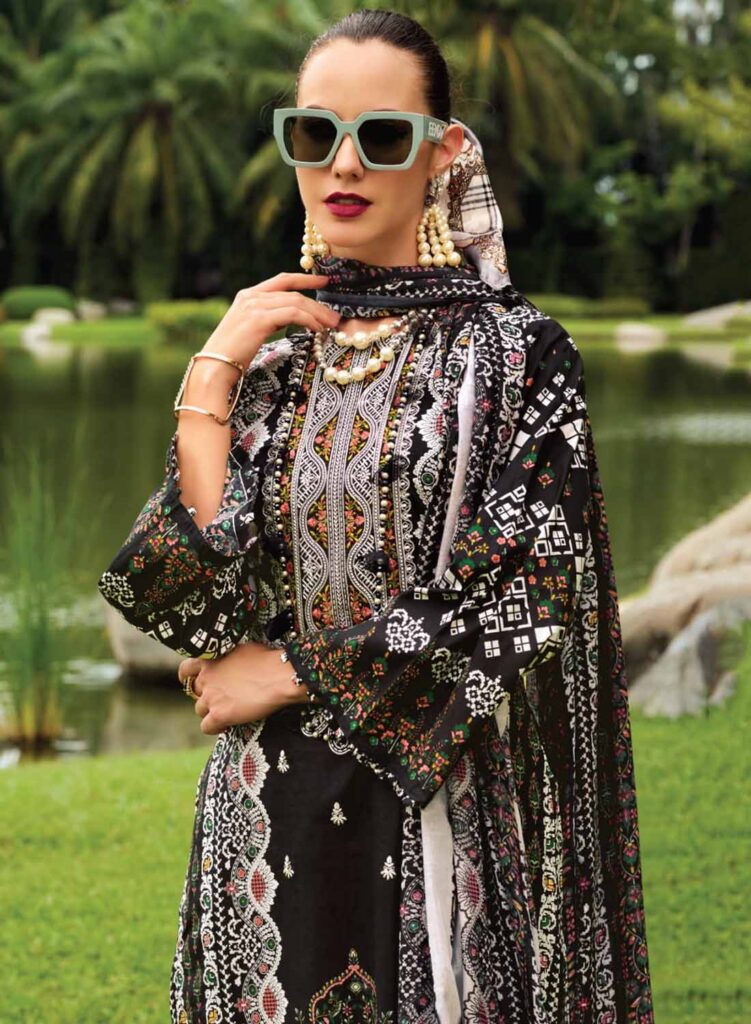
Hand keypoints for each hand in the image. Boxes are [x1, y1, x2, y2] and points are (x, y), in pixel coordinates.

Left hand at [177, 641, 308, 734]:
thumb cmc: (268, 660)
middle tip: (221, 697)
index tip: (197, 682)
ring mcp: (211, 697)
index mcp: (211, 659)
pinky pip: (206, 727)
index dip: (190, 678)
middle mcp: (206, 678)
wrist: (280, 675)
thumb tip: (232, 663)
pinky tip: (227, 725)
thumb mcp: (243, 650)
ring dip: (211, 711)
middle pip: (194, 692)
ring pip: (200, 710)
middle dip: (206, 695)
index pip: (187, 669)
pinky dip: (215, 727)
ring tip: (228, 711)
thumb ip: (229, 658)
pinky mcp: (219, 715)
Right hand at [202, 271, 340, 367]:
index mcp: (248, 295)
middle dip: (317, 303)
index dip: (305, 279)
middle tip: (335, 316)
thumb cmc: (233, 354)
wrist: (215, 366)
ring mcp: (254, 306)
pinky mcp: (259, 319)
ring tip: (331, 325)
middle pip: (293, 292)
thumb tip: (294, 318)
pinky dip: (309, 321)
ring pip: (296, 302)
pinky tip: (317, 330)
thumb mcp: (250, 329)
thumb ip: (268, 319)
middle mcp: (250, 296)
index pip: (282, 280)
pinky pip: (293, 314)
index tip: (324, 281)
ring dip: (318, 314)